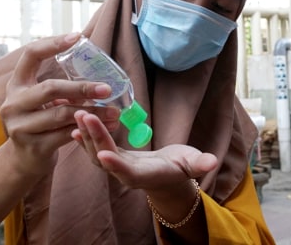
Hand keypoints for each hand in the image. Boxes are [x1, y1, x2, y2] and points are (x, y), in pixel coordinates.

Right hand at [0, 33, 120, 176]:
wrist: (24, 160)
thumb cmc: (41, 122)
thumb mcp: (42, 100)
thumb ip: (60, 85)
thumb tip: (96, 62)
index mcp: (17, 84)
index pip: (30, 55)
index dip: (52, 44)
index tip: (77, 37)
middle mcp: (14, 103)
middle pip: (51, 88)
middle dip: (82, 87)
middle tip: (108, 88)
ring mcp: (21, 126)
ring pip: (63, 114)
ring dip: (93, 112)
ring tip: (115, 112)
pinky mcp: (33, 146)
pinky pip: (66, 135)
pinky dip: (88, 129)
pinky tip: (108, 127)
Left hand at [72, 110, 217, 189]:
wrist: (169, 177)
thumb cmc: (183, 168)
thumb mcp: (193, 164)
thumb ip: (200, 163)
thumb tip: (213, 161)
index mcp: (145, 176)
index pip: (127, 173)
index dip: (116, 164)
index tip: (104, 153)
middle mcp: (126, 174)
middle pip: (105, 159)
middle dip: (95, 138)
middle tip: (85, 116)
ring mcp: (117, 166)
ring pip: (95, 153)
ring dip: (86, 134)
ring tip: (78, 112)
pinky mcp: (113, 157)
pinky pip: (96, 146)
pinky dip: (86, 135)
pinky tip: (77, 122)